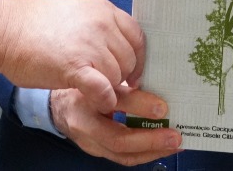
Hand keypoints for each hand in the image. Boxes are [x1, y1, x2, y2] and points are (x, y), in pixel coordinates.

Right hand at [0, 0, 146, 111]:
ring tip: (91, 90)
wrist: (3, 30)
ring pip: (117, 76)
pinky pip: (103, 89)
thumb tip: (117, 46)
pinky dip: (103, 99)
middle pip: (129, 58)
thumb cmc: (34, 24)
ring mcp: (90, 44)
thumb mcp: (75, 11)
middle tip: (107, 85)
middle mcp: (101, 24)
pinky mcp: (75, 66)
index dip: (137, 58)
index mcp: (102, 9)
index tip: (132, 73)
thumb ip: (99, 25)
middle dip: (121, 75)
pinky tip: (96, 100)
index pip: (136, 36)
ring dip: (108, 88)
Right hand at [51, 85, 180, 165]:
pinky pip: (123, 158)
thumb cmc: (84, 87)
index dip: (140, 106)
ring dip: (152, 151)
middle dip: (150, 140)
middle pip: (117, 139)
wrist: (59, 105)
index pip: (114, 103)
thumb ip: (124, 80)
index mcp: (86, 97)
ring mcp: (90, 142)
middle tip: (174, 136)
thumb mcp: (100, 75)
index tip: (162, 107)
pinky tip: (162, 148)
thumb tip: (160, 81)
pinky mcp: (97, 152)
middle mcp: (85, 123)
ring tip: (174, 145)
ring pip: (122, 155)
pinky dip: (146, 154)